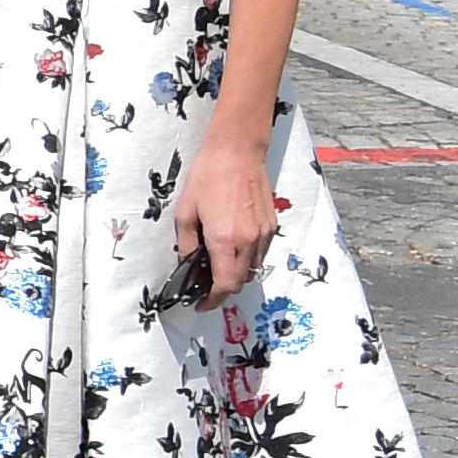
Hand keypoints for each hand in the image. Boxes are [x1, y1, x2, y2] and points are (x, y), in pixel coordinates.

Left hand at [171, 137, 279, 301]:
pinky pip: (261, 253)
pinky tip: (232, 247)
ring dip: (236, 274)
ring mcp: (264, 234)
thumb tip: (188, 266)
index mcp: (225, 240)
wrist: (237, 153)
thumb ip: (187, 244)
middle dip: (223, 290)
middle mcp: (249, 241)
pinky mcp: (272, 225)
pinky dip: (247, 258)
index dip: (213, 300)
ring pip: (253, 269)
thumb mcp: (185, 213)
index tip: (202, 304)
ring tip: (217, 265)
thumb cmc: (207, 178)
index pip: (225, 285)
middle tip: (205, 286)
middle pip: (240, 282)